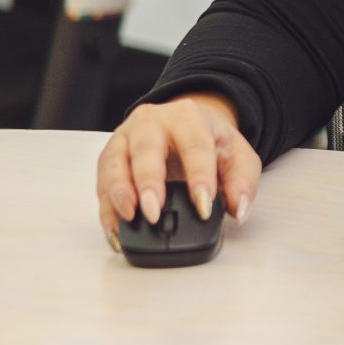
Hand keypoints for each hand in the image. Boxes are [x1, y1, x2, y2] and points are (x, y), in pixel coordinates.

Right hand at [96, 93, 260, 247]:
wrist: (187, 123)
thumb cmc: (211, 140)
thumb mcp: (238, 155)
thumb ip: (243, 181)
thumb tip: (237, 209)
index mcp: (188, 117)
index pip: (195, 145)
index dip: (199, 176)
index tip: (204, 206)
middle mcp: (151, 122)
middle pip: (146, 150)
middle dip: (148, 183)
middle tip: (154, 213)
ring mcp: (125, 137)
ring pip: (114, 163)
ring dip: (118, 192)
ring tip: (129, 217)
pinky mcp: (109, 156)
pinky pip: (100, 180)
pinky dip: (105, 206)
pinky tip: (114, 227)